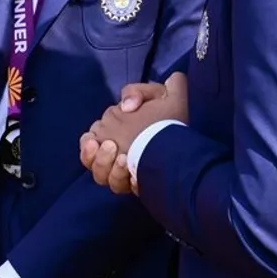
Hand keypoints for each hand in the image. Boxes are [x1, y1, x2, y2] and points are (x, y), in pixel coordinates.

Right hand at [79, 73, 188, 193]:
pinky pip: (118, 186)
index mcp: (113, 134)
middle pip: (92, 161)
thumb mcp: (160, 95)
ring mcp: (123, 172)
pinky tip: (134, 176)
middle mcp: (113, 154)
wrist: (188, 140)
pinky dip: (122, 179)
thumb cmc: (171, 118)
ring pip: (101, 176)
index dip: (90, 142)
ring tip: (122, 159)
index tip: (102, 140)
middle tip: (111, 146)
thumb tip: (126, 106)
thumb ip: (139, 91)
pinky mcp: (135, 184)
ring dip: (106, 168)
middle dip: (99, 157)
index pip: (89, 141)